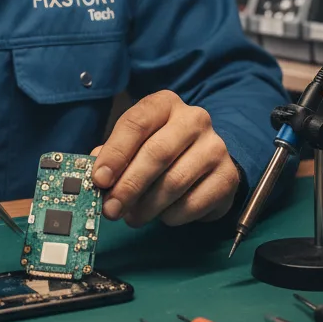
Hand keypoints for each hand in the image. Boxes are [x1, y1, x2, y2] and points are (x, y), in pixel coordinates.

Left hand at [91, 91, 238, 227]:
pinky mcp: (228, 176)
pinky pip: (194, 203)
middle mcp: (194, 119)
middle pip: (156, 153)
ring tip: (132, 217)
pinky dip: (172, 216)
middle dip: (129, 186)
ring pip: (175, 182)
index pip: (136, 123)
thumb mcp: (136, 141)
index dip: (115, 153)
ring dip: (147, 206)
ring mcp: (215, 147)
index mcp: (165, 104)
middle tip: (111, 209)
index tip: (99, 180)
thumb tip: (94, 175)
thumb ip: (114, 154)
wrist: (208, 157)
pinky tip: (163, 216)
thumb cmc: (163, 147)